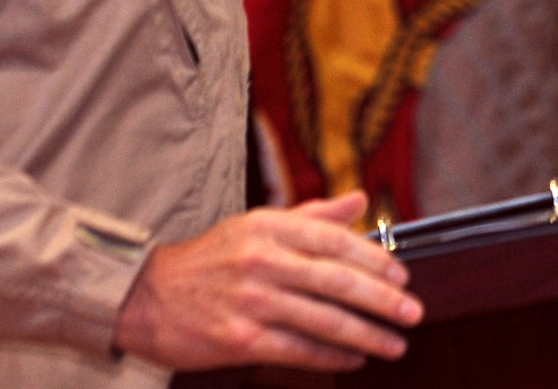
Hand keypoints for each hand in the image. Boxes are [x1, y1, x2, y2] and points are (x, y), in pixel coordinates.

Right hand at [110, 191, 424, 371]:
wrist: (144, 298)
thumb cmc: (210, 260)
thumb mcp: (256, 225)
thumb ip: (312, 215)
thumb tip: (359, 200)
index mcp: (270, 227)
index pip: (335, 241)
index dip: (375, 260)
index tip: (403, 276)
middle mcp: (263, 262)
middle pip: (337, 283)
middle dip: (383, 301)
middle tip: (413, 313)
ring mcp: (251, 303)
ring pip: (324, 321)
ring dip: (367, 335)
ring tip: (395, 344)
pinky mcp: (240, 340)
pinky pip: (299, 350)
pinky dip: (332, 356)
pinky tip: (355, 358)